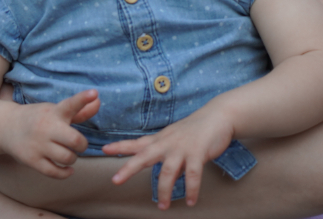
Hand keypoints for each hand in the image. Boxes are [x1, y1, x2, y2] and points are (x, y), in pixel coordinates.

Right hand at [0, 89, 99, 179]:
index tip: (94, 92)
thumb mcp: (56, 111)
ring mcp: (38, 144)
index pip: (70, 104)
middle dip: (81, 145)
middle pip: (74, 139)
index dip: (83, 99)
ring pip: (67, 158)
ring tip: (68, 154)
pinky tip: (68, 169)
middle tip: (78, 144)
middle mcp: (46, 127)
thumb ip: (79, 110)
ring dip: (72, 158)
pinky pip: (54, 172)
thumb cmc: (38, 118)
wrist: (6, 126)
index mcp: (54, 112)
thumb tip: (99, 101)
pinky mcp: (32, 160)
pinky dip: (65, 173)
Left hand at [103, 104, 234, 207]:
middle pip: (144, 156)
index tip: (104, 149)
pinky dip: (191, 190)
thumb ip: (160, 149)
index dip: (121, 146)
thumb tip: (148, 161)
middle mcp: (167, 144)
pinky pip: (193, 175)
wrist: (217, 116)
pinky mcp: (198, 153)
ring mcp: (182, 148)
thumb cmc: (193, 130)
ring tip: (162, 207)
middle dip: (129, 168)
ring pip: (168, 171)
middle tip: (116, 181)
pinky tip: (190, 201)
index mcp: (160, 140)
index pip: (137, 143)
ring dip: (164, 190)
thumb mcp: (172, 137)